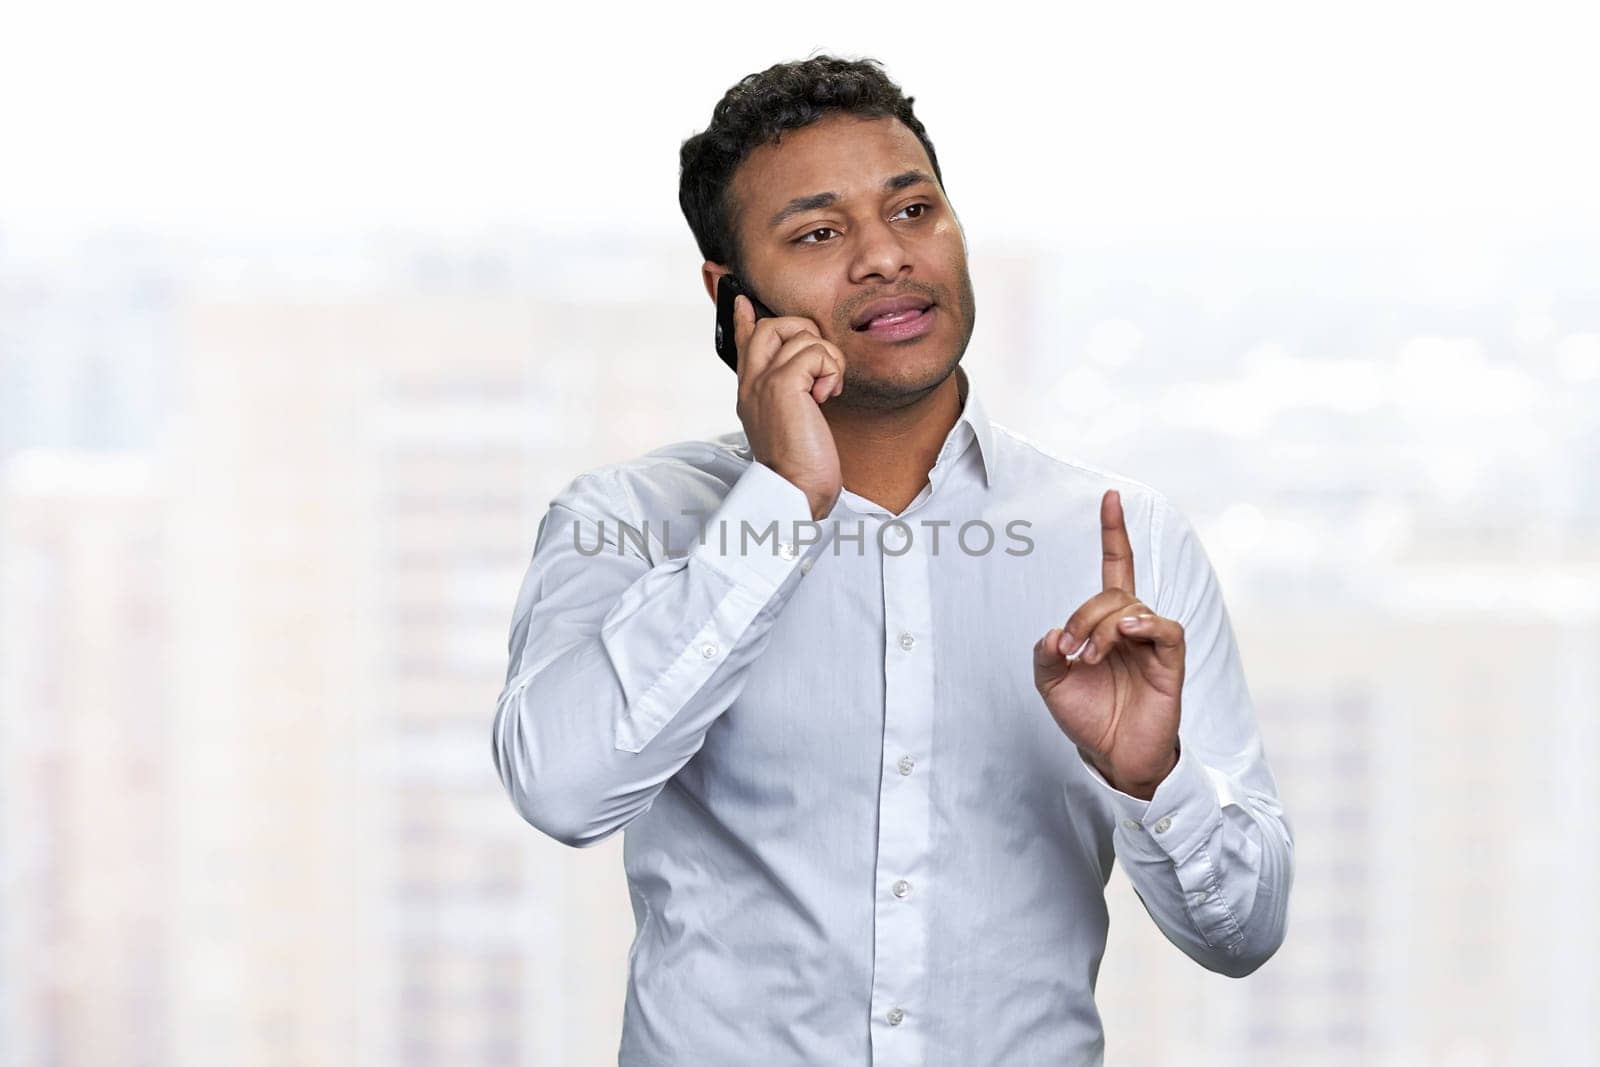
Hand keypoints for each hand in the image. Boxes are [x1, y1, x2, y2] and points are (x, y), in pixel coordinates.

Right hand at [731, 290, 844, 520]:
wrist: (795, 490)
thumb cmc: (798, 466)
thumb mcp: (788, 424)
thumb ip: (789, 396)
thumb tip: (804, 378)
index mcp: (749, 392)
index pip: (742, 344)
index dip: (743, 319)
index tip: (742, 301)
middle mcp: (751, 383)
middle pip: (770, 324)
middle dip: (804, 333)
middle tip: (820, 366)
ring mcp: (763, 381)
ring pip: (800, 333)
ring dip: (827, 358)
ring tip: (826, 391)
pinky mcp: (783, 385)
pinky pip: (815, 352)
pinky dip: (831, 371)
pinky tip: (827, 397)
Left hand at [1032, 489, 1184, 799]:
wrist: (1112, 756)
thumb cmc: (1088, 716)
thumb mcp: (1050, 683)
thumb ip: (1044, 654)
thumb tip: (1053, 632)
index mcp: (1107, 623)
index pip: (1116, 567)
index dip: (1114, 533)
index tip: (1111, 498)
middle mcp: (1133, 626)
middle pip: (1111, 594)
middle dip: (1083, 616)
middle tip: (1071, 650)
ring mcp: (1153, 642)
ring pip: (1130, 609)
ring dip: (1103, 629)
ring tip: (1090, 659)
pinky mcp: (1170, 662)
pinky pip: (1164, 628)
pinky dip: (1144, 625)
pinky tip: (1128, 634)